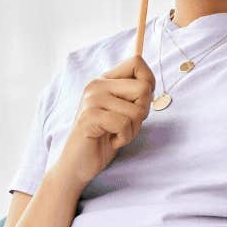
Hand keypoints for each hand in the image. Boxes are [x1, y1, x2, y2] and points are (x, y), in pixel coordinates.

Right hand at [51, 54, 156, 186]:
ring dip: (132, 130)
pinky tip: (111, 141)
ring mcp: (92, 100)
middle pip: (143, 88)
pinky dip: (124, 138)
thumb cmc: (103, 139)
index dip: (149, 82)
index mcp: (104, 80)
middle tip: (126, 124)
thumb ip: (132, 95)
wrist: (77, 164)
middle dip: (143, 112)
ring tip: (116, 134)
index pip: (136, 62)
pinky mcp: (90, 117)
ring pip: (137, 110)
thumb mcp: (121, 111)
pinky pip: (124, 124)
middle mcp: (96, 85)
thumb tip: (149, 84)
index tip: (141, 102)